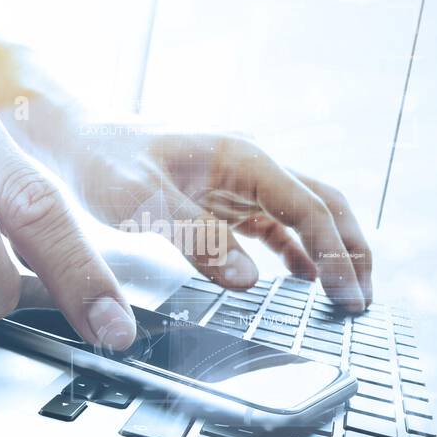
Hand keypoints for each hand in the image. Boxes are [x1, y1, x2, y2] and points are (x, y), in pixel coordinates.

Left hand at [11, 102, 372, 311]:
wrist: (72, 136)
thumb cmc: (102, 158)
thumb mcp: (141, 202)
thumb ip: (197, 239)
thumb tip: (247, 280)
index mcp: (244, 158)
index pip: (311, 207)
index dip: (336, 253)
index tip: (349, 294)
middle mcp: (251, 166)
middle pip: (324, 205)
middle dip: (352, 251)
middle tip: (364, 301)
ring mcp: (240, 182)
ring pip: (305, 216)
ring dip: (330, 253)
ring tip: (346, 298)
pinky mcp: (223, 199)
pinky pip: (274, 226)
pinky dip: (296, 253)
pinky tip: (301, 282)